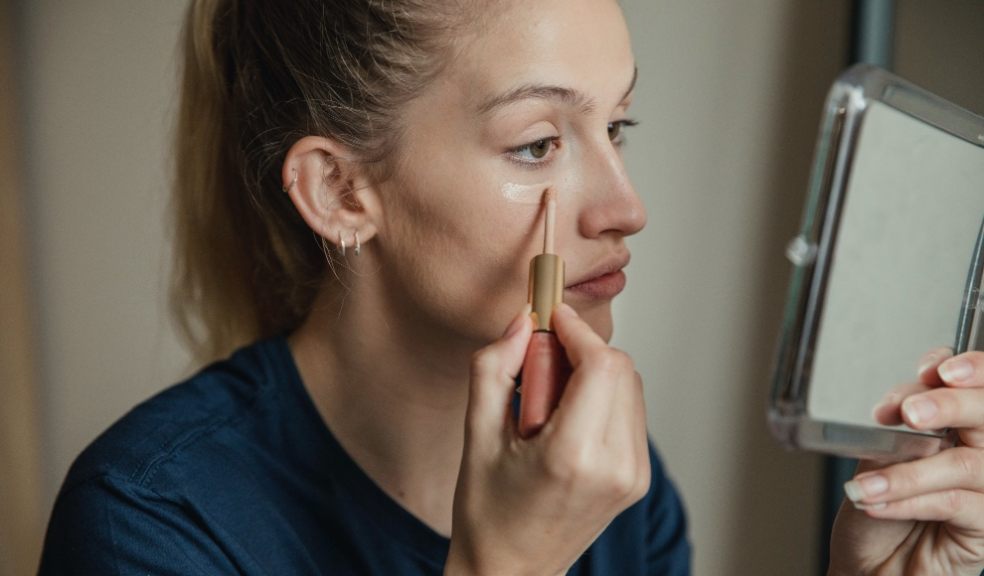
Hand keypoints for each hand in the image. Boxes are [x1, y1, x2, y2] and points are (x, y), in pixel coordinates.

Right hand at [444, 303, 649, 575]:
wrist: (511, 571)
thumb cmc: (488, 512)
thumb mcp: (476, 435)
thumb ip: (494, 368)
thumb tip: (521, 322)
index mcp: (572, 456)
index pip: (601, 365)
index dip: (577, 330)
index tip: (551, 317)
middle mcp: (614, 466)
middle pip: (620, 369)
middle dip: (581, 350)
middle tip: (539, 365)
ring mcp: (633, 476)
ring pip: (629, 386)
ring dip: (592, 373)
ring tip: (548, 403)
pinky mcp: (638, 479)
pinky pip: (630, 412)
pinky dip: (602, 397)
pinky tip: (566, 419)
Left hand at [828, 348, 983, 575]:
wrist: (867, 566)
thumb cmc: (875, 509)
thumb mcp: (879, 455)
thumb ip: (900, 426)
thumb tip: (909, 400)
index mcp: (959, 425)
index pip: (978, 385)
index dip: (969, 368)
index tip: (934, 370)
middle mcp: (981, 452)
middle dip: (949, 404)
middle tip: (911, 413)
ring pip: (964, 463)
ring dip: (908, 471)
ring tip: (867, 483)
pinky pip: (954, 502)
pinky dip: (908, 499)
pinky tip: (876, 502)